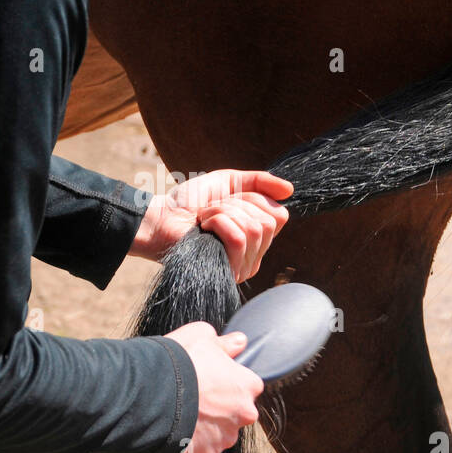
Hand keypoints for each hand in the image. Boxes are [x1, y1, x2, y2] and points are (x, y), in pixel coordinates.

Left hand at [130, 169, 293, 283]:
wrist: (160, 217)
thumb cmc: (189, 202)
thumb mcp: (228, 182)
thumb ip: (260, 182)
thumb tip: (290, 189)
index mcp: (257, 237)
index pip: (280, 215)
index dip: (254, 199)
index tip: (228, 200)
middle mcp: (254, 255)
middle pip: (269, 222)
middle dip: (237, 205)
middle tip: (212, 211)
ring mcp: (242, 266)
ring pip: (254, 229)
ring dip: (224, 213)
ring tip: (205, 219)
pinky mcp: (227, 270)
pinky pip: (239, 239)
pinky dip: (219, 223)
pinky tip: (204, 228)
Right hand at [161, 322, 264, 452]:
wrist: (152, 394)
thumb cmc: (179, 361)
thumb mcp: (201, 337)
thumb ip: (225, 342)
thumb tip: (239, 342)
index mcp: (248, 385)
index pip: (247, 385)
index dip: (227, 381)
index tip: (211, 379)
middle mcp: (245, 415)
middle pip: (236, 412)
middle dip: (220, 408)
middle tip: (196, 398)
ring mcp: (226, 438)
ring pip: (220, 433)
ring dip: (207, 426)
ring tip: (183, 414)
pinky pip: (203, 450)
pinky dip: (192, 444)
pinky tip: (177, 429)